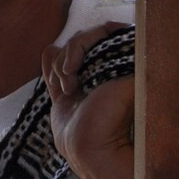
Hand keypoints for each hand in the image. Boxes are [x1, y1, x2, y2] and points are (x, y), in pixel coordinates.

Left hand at [41, 20, 133, 178]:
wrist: (90, 146)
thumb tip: (50, 47)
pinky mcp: (128, 56)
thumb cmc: (78, 132)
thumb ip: (58, 72)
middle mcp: (115, 64)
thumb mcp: (63, 98)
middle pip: (82, 39)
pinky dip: (76, 49)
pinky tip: (72, 73)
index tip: (59, 84)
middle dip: (62, 61)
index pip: (80, 47)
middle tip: (65, 87)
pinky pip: (100, 32)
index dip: (63, 60)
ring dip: (67, 59)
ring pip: (88, 35)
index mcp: (102, 73)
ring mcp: (123, 59)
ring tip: (70, 85)